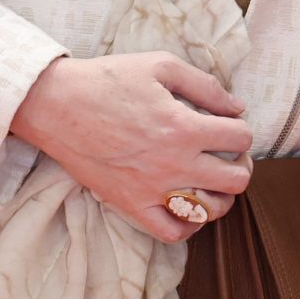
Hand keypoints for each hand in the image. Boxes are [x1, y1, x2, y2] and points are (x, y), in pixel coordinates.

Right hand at [9, 53, 253, 242]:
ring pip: (212, 210)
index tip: (229, 124)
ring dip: (222, 195)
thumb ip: (204, 85)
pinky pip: (173, 232)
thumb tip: (237, 107)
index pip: (240, 137)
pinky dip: (189, 225)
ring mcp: (153, 189)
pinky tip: (190, 207)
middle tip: (230, 153)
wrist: (57, 105)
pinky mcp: (131, 205)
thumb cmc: (108, 80)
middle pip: (236, 179)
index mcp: (183, 126)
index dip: (241, 128)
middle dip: (241, 163)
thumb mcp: (159, 65)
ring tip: (214, 180)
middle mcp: (173, 163)